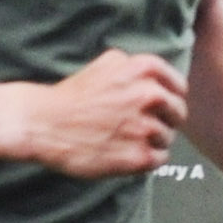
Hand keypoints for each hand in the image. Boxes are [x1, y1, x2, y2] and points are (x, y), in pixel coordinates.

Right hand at [0, 50, 188, 180]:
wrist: (43, 123)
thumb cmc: (72, 95)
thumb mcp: (107, 63)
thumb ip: (136, 66)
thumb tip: (159, 78)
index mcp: (144, 69)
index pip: (179, 88)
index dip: (168, 99)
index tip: (157, 108)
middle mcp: (149, 95)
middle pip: (177, 114)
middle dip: (163, 121)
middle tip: (140, 126)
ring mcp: (145, 127)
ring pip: (168, 138)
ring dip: (152, 141)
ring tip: (126, 140)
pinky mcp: (138, 156)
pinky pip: (160, 159)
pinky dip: (147, 159)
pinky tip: (126, 154)